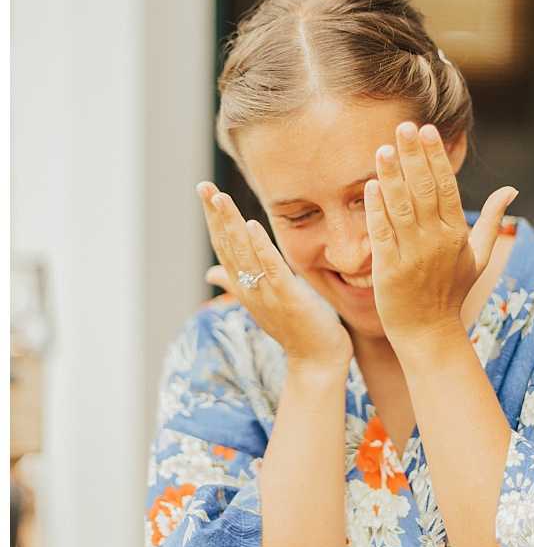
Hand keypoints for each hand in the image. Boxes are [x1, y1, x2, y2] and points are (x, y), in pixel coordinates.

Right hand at [197, 182, 353, 370]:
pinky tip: (251, 225)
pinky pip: (270, 269)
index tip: (205, 191)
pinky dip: (259, 247)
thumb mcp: (263, 301)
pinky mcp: (287, 298)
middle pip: (227, 245)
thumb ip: (236, 283)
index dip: (213, 219)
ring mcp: (266, 294)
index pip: (223, 246)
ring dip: (230, 224)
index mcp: (244, 286)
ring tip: (220, 197)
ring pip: (243, 253)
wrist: (316, 361)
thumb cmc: (295, 329)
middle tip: (204, 186)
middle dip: (215, 215)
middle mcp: (249, 288)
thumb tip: (210, 273)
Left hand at [364, 121, 517, 355]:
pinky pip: (382, 234)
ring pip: (401, 208)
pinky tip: (370, 187)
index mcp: (456, 234)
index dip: (435, 157)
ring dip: (392, 177)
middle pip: (424, 190)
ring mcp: (412, 255)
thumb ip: (491, 221)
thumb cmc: (451, 292)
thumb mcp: (478, 256)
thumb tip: (510, 191)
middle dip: (413, 156)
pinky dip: (376, 210)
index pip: (446, 187)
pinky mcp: (389, 270)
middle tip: (403, 126)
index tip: (426, 130)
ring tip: (383, 149)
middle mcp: (436, 241)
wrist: (428, 332)